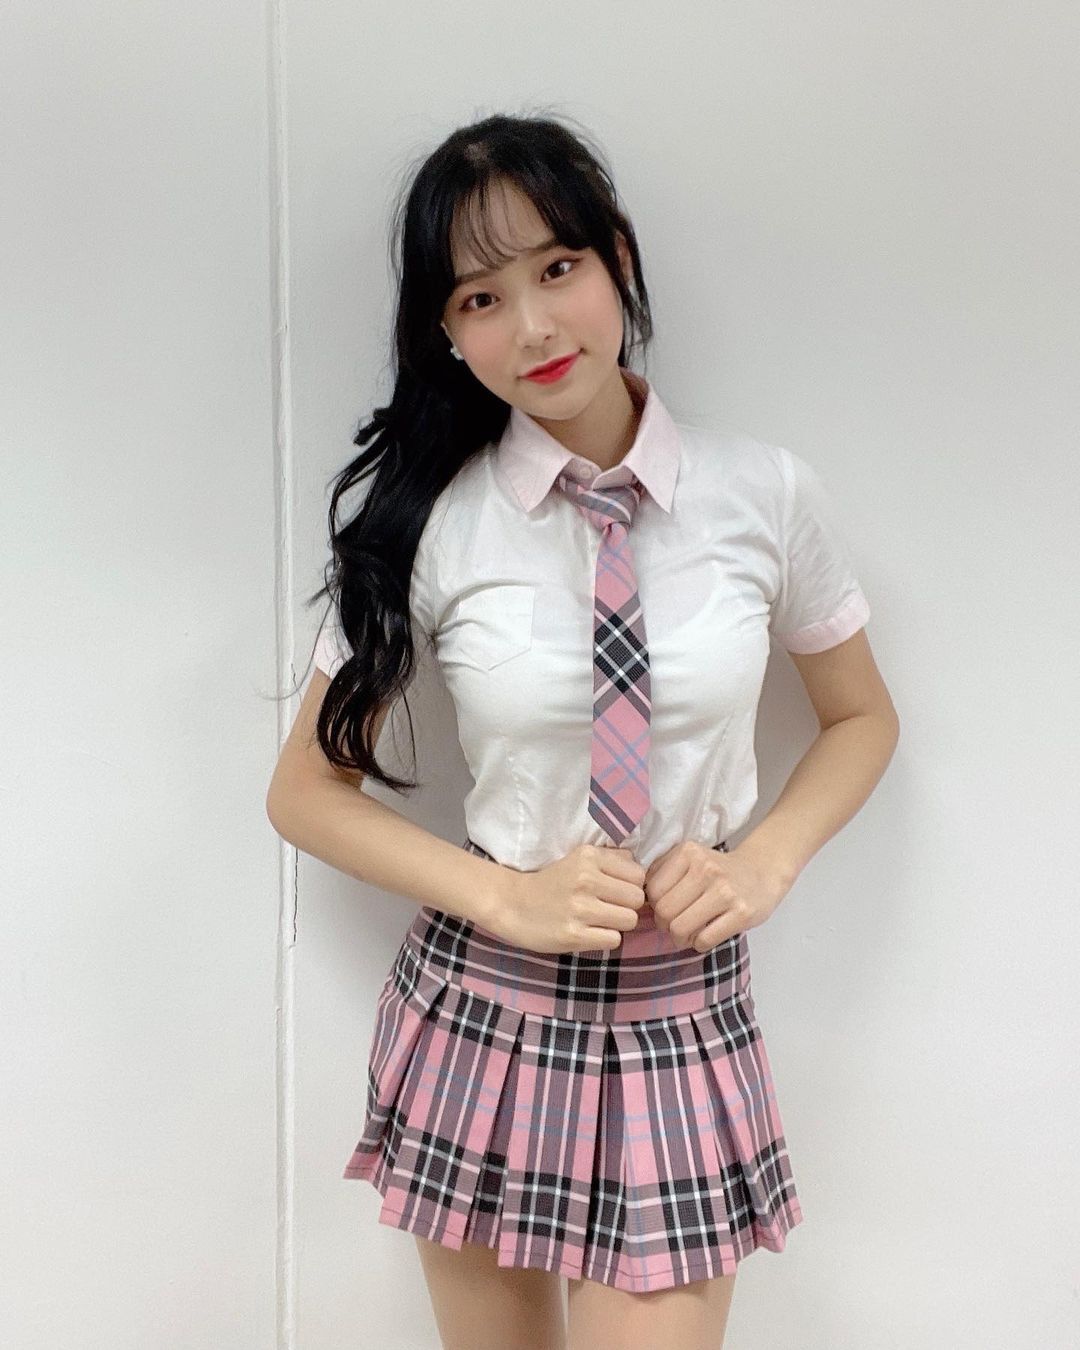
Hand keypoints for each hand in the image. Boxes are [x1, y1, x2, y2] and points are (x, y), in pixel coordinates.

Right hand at [493, 844, 646, 954]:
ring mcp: (579, 909)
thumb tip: (641, 867)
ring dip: (618, 924)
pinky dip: (605, 939)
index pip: (638, 874)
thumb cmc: (551, 883)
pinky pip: (613, 940)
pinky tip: (590, 933)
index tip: (616, 891)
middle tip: (609, 908)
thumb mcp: (578, 859)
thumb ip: (610, 859)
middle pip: (637, 899)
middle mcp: (586, 880)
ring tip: (599, 921)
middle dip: (627, 906)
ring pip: (629, 920)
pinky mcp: (573, 935)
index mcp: (588, 857)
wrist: (512, 904)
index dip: (631, 885)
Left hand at [644, 840, 791, 952]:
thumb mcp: (690, 858)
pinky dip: (698, 944)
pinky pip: (704, 940)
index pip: (653, 890)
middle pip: (665, 911)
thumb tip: (639, 898)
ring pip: (681, 927)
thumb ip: (664, 871)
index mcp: (689, 852)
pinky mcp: (742, 913)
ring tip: (687, 933)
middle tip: (674, 925)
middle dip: (665, 925)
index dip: (654, 906)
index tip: (665, 909)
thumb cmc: (718, 870)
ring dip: (680, 938)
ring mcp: (725, 892)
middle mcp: (706, 869)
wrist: (762, 872)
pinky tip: (704, 936)